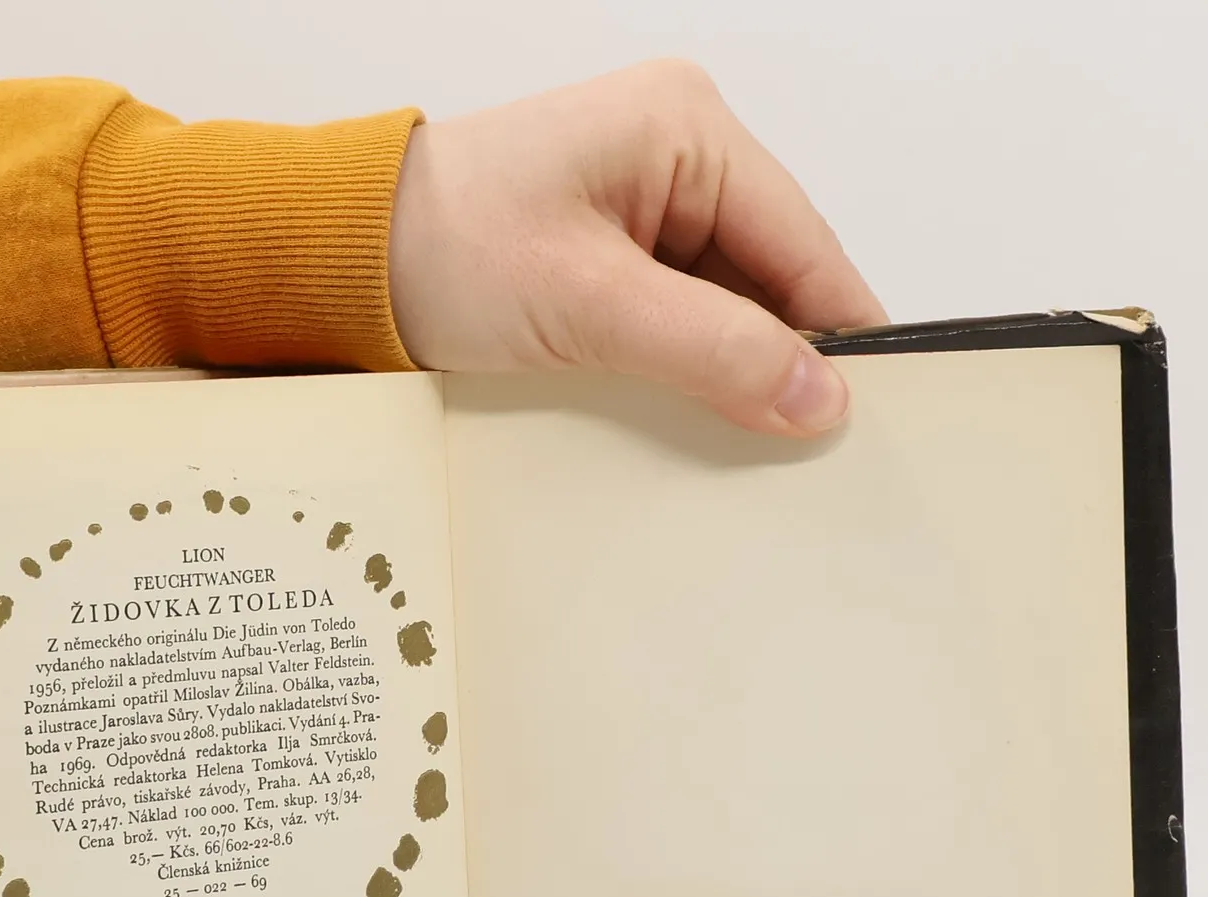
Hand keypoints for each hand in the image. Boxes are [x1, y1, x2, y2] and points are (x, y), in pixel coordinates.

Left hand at [389, 60, 886, 435]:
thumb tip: (819, 397)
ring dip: (731, 377)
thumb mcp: (588, 306)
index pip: (803, 243)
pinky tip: (689, 425)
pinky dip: (687, 376)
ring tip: (744, 451)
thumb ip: (712, 351)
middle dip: (782, 362)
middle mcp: (678, 156)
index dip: (838, 333)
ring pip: (729, 311)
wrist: (341, 265)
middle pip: (773, 280)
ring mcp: (645, 209)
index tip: (866, 419)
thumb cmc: (441, 249)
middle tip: (806, 456)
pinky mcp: (613, 261)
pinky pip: (681, 325)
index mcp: (686, 129)